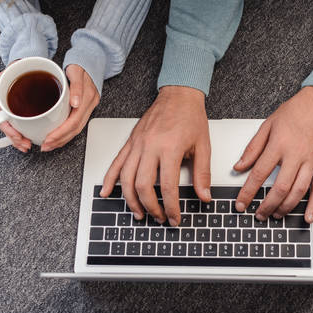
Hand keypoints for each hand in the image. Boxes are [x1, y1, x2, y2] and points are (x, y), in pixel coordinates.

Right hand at [0, 67, 29, 152]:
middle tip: (26, 145)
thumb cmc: (15, 67)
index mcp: (1, 102)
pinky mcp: (24, 110)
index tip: (18, 137)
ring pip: (16, 129)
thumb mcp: (6, 71)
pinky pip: (24, 124)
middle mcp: (7, 108)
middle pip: (9, 129)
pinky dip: (27, 132)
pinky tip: (32, 137)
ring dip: (21, 140)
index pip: (2, 122)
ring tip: (28, 145)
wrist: (26, 62)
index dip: (9, 132)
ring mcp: (15, 110)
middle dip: (16, 140)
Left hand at [40, 64, 99, 150]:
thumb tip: (76, 104)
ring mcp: (89, 107)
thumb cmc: (80, 65)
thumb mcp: (75, 71)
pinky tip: (57, 136)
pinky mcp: (85, 108)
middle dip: (60, 140)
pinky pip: (77, 124)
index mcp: (88, 98)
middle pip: (75, 129)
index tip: (48, 139)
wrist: (90, 60)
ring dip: (63, 139)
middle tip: (46, 146)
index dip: (61, 133)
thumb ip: (77, 87)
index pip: (74, 122)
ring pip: (77, 129)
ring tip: (49, 144)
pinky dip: (66, 133)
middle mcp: (90, 104)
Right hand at [100, 86, 210, 225]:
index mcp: (170, 148)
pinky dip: (110, 180)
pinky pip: (116, 163)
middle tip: (160, 218)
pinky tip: (107, 193)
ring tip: (139, 213)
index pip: (167, 186)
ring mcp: (137, 144)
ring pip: (126, 178)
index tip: (175, 218)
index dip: (171, 207)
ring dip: (131, 200)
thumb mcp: (204, 146)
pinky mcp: (131, 141)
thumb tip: (205, 196)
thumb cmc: (191, 117)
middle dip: (150, 207)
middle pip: (142, 185)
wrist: (178, 94)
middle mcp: (150, 146)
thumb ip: (202, 173)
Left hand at [234, 86, 312, 223]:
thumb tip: (239, 166)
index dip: (248, 192)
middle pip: (280, 187)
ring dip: (286, 207)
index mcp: (279, 144)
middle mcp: (296, 154)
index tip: (241, 204)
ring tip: (276, 215)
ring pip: (298, 191)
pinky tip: (306, 217)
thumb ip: (253, 148)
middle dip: (267, 205)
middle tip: (259, 215)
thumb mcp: (268, 124)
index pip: (259, 173)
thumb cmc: (295, 111)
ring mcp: (312, 160)